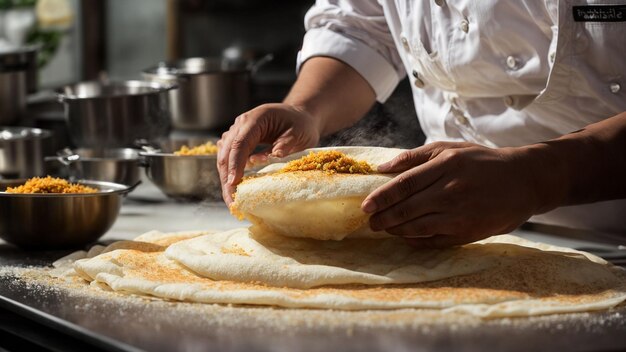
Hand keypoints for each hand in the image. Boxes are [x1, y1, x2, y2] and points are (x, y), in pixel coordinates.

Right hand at [217, 103, 320, 204]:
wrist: (298, 116)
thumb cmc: (300, 124)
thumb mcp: (299, 133)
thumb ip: (286, 144)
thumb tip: (273, 158)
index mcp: (255, 119)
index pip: (240, 142)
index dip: (236, 164)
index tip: (234, 183)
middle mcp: (241, 124)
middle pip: (226, 152)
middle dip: (227, 178)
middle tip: (232, 202)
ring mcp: (237, 132)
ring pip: (224, 157)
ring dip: (226, 179)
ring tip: (232, 200)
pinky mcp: (238, 142)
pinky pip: (229, 159)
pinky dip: (230, 174)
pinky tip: (235, 190)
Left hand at [361, 142, 549, 247]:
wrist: (524, 180)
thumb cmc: (482, 162)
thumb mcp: (450, 148)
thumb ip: (415, 157)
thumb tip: (382, 167)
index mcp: (446, 165)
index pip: (404, 184)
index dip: (381, 197)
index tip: (365, 205)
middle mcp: (451, 190)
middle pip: (407, 208)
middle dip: (383, 218)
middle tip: (370, 221)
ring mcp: (460, 214)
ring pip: (417, 227)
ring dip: (396, 230)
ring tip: (385, 228)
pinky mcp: (468, 233)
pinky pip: (434, 241)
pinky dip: (416, 241)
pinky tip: (406, 237)